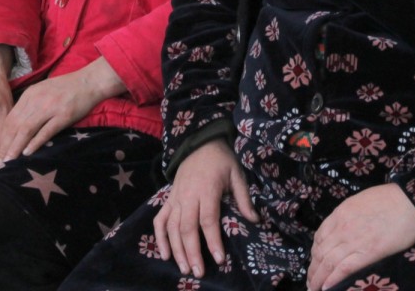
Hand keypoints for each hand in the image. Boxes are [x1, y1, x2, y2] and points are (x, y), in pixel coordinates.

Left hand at [0, 57, 124, 161]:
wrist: (90, 81)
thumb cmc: (67, 88)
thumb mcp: (43, 91)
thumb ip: (30, 105)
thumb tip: (17, 126)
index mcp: (30, 94)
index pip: (10, 119)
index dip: (1, 138)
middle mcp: (36, 100)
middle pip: (15, 126)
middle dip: (5, 146)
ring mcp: (50, 108)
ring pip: (26, 130)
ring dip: (16, 147)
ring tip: (9, 161)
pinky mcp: (64, 115)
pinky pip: (46, 131)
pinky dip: (35, 143)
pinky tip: (28, 153)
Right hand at [154, 138, 258, 277]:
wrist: (199, 142)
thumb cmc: (221, 160)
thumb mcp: (237, 174)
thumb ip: (244, 198)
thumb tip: (255, 220)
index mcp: (207, 189)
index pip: (208, 219)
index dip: (213, 240)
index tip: (219, 259)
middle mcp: (188, 196)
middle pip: (187, 228)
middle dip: (192, 252)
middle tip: (199, 272)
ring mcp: (176, 198)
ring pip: (172, 227)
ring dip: (177, 250)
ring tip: (185, 268)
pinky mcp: (168, 199)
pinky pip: (160, 220)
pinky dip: (160, 237)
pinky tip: (165, 254)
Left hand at [307, 184, 414, 290]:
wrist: (409, 203)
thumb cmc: (390, 199)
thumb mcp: (360, 201)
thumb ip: (348, 215)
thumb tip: (343, 228)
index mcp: (340, 213)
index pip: (319, 237)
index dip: (314, 252)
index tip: (315, 262)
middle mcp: (342, 228)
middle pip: (320, 252)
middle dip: (313, 269)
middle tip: (311, 281)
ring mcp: (353, 241)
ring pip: (328, 263)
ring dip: (318, 278)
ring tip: (315, 288)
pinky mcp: (367, 253)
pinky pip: (344, 268)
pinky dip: (333, 279)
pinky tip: (327, 287)